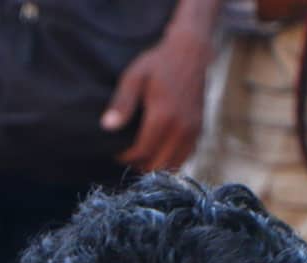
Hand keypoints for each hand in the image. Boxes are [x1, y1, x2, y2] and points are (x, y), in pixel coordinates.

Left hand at [105, 31, 215, 172]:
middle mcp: (182, 127)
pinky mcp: (200, 130)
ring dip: (154, 166)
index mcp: (164, 116)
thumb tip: (107, 126)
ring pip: (172, 165)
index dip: (125, 157)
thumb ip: (122, 103)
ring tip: (140, 153)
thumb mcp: (134, 77)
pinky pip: (184, 158)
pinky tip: (156, 151)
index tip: (115, 151)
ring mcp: (193, 130)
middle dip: (138, 164)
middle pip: (157, 165)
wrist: (190, 53)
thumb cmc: (157, 64)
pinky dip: (169, 160)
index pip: (141, 153)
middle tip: (127, 153)